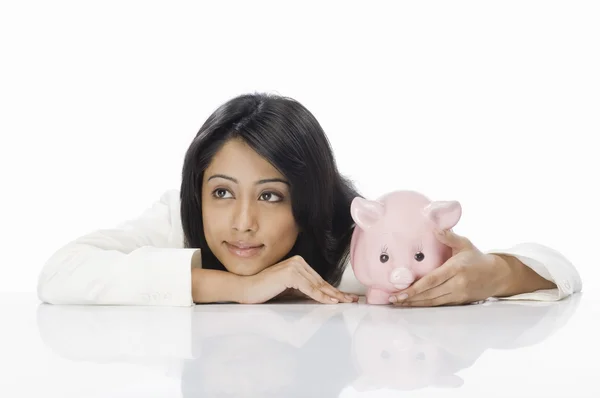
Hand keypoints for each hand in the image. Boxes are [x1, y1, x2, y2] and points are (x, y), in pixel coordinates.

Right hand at [239, 255, 358, 304]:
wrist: (246, 289)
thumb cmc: (265, 290)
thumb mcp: (289, 291)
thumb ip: (304, 290)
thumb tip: (321, 297)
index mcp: (298, 263)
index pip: (319, 280)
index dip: (334, 290)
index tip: (346, 297)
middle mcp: (298, 262)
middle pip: (321, 282)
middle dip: (338, 292)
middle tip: (353, 300)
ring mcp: (294, 266)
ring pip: (317, 285)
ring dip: (333, 295)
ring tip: (345, 302)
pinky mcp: (290, 274)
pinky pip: (309, 288)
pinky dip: (321, 296)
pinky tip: (331, 301)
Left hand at [389, 228, 509, 306]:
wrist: (497, 275)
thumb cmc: (477, 258)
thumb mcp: (464, 244)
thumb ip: (448, 236)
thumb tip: (435, 227)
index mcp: (456, 269)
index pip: (432, 281)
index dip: (415, 289)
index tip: (400, 292)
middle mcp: (457, 284)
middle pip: (430, 294)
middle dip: (410, 298)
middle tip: (393, 300)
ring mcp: (459, 294)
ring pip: (434, 302)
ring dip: (415, 304)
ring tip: (398, 303)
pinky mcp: (460, 301)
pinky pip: (440, 304)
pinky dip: (426, 305)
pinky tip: (414, 304)